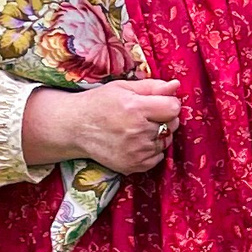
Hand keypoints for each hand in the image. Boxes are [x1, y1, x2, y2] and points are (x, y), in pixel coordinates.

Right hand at [20, 75, 184, 175]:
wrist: (75, 128)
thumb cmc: (99, 104)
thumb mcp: (123, 88)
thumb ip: (152, 87)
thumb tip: (176, 86)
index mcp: (136, 108)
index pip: (174, 108)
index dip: (168, 103)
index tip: (157, 103)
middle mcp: (137, 131)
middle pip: (172, 125)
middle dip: (163, 118)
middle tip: (143, 115)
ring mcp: (136, 151)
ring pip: (166, 141)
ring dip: (158, 135)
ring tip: (137, 128)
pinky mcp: (133, 166)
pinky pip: (158, 157)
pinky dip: (151, 150)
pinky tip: (135, 141)